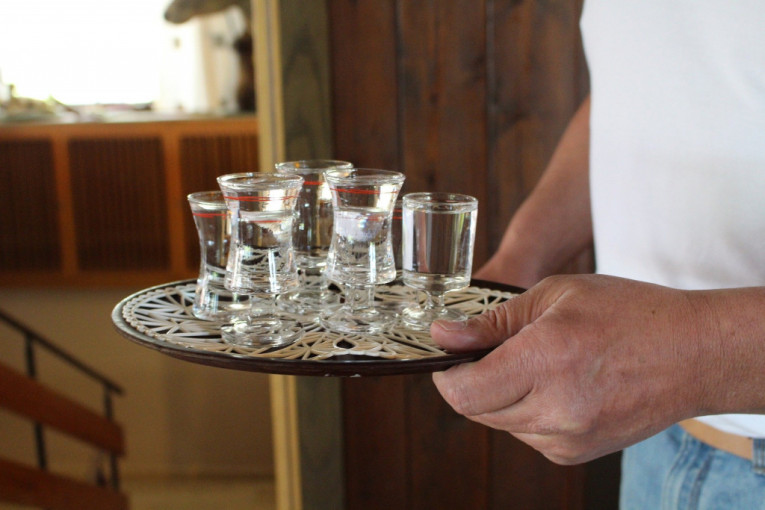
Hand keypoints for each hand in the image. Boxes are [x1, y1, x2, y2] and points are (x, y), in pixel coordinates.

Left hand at [431, 274, 714, 464]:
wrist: (693, 354)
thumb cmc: (629, 313)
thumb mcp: (555, 295)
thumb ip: (493, 321)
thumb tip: (445, 335)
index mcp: (546, 360)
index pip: (464, 392)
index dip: (444, 376)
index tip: (446, 358)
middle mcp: (555, 408)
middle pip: (477, 410)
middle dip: (472, 381)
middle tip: (492, 352)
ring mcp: (568, 437)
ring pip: (501, 424)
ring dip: (500, 396)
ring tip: (535, 364)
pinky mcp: (576, 453)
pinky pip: (527, 435)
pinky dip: (526, 411)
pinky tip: (554, 384)